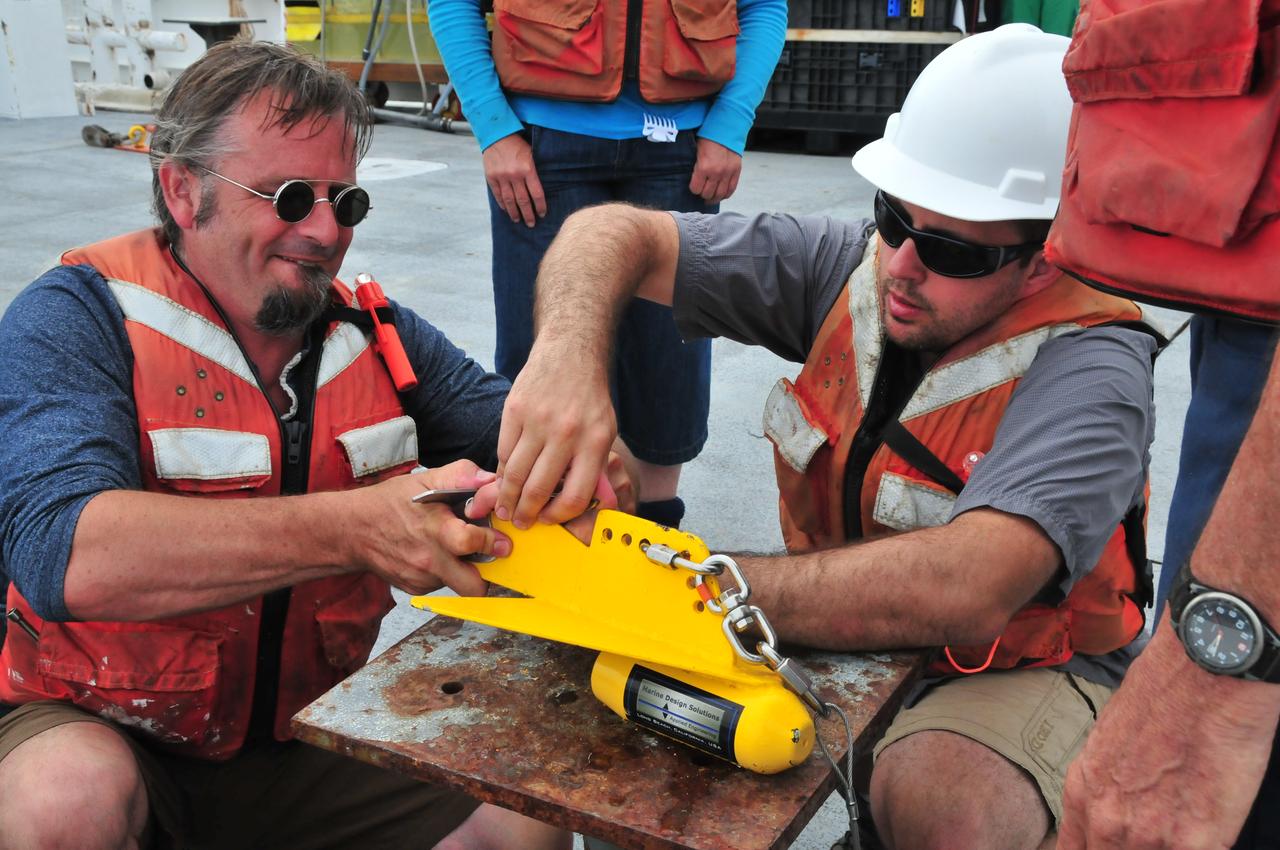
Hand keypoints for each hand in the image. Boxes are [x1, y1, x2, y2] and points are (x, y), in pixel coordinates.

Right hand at [348, 461, 510, 595]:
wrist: (352, 530)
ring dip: (464, 569)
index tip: (500, 538)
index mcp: (434, 530)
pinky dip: (445, 571)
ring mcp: (421, 579)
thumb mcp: (423, 481)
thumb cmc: (389, 503)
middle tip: (486, 555)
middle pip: (473, 586)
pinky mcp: (415, 588)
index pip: (472, 542)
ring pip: (459, 585)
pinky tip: (433, 553)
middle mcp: (428, 560)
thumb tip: (490, 479)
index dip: (492, 540)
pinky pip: (442, 584)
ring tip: (453, 547)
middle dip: (487, 574)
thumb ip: (460, 475)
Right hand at [483, 133, 545, 226]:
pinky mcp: (491, 177)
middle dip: (528, 214)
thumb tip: (541, 188)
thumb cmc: (517, 144)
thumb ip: (534, 171)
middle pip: (523, 200)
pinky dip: (503, 204)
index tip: (542, 214)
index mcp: (528, 169)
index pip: (537, 193)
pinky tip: (507, 210)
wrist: (496, 134)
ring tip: (518, 220)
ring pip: (510, 200)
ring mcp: (502, 177)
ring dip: (515, 213)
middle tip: (531, 224)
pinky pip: (498, 195)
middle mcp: (515, 175)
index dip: (540, 206)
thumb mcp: (531, 154)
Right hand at [494, 346, 616, 528]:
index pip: (574, 496)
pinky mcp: (515, 410)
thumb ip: (590, 465)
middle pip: (539, 489)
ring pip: (516, 473)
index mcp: (594, 442)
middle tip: (519, 522)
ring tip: (504, 508)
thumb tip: (570, 504)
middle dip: (526, 514)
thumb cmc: (589, 398)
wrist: (570, 354)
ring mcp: (538, 421)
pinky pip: (504, 451)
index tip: (548, 520)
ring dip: (507, 497)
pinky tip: (504, 479)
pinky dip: (503, 469)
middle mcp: (566, 433)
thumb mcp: (604, 431)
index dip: (558, 516)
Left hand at [689, 137, 741, 203]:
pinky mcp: (736, 171)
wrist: (725, 129)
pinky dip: (725, 195)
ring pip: (720, 195)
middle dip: (703, 194)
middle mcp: (716, 172)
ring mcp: (728, 173)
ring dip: (714, 198)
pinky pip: (731, 189)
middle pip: (708, 194)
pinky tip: (720, 195)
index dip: (694, 189)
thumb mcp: (697, 152)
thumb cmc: (708, 139)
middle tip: (702, 192)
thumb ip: (697, 168)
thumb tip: (694, 181)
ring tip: (710, 198)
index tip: (694, 187)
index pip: (696, 189)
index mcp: (704, 167)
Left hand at [1058, 620, 1279, 848]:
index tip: (1107, 847)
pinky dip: (1199, 848)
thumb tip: (1120, 802)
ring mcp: (1150, 836)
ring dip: (1163, 848)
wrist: (1205, 675)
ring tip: (1180, 826)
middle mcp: (1107, 820)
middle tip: (1154, 832)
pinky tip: (1205, 832)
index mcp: (1082, 791)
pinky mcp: (1196, 843)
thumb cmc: (1163, 694)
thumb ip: (1107, 781)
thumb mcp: (1110, 738)